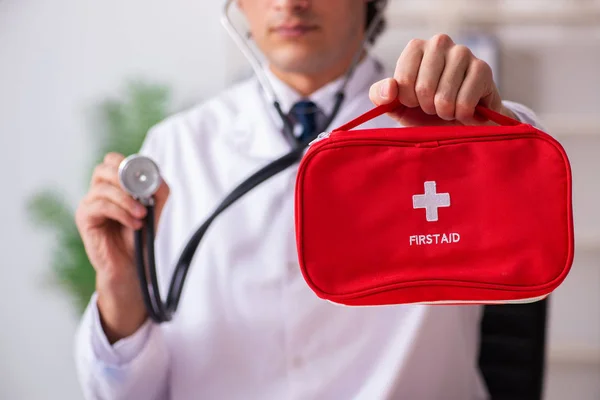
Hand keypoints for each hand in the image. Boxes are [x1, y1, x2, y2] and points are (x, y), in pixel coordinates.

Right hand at [75, 152, 169, 341]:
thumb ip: (158, 190)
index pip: (114, 160)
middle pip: (104, 168)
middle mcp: (99, 191)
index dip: (129, 164)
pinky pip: (100, 205)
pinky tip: (134, 223)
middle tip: (143, 193)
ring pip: (103, 187)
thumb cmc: (141, 236)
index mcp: (114, 185)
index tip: (148, 178)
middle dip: (126, 178)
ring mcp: (89, 203)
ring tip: (142, 214)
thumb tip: (156, 176)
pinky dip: (121, 212)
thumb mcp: (155, 209)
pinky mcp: (84, 218)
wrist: (133, 264)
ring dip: (127, 199)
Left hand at [369, 33, 516, 126]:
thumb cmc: (425, 111)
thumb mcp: (396, 106)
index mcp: (415, 48)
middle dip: (428, 108)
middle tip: (435, 106)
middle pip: (423, 89)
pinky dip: (462, 115)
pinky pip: (464, 102)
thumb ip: (381, 96)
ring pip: (444, 97)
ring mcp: (463, 52)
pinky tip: (466, 111)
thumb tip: (390, 89)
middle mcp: (439, 43)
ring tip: (450, 108)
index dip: (407, 101)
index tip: (415, 101)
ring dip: (445, 113)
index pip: (402, 81)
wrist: (459, 123)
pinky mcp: (483, 68)